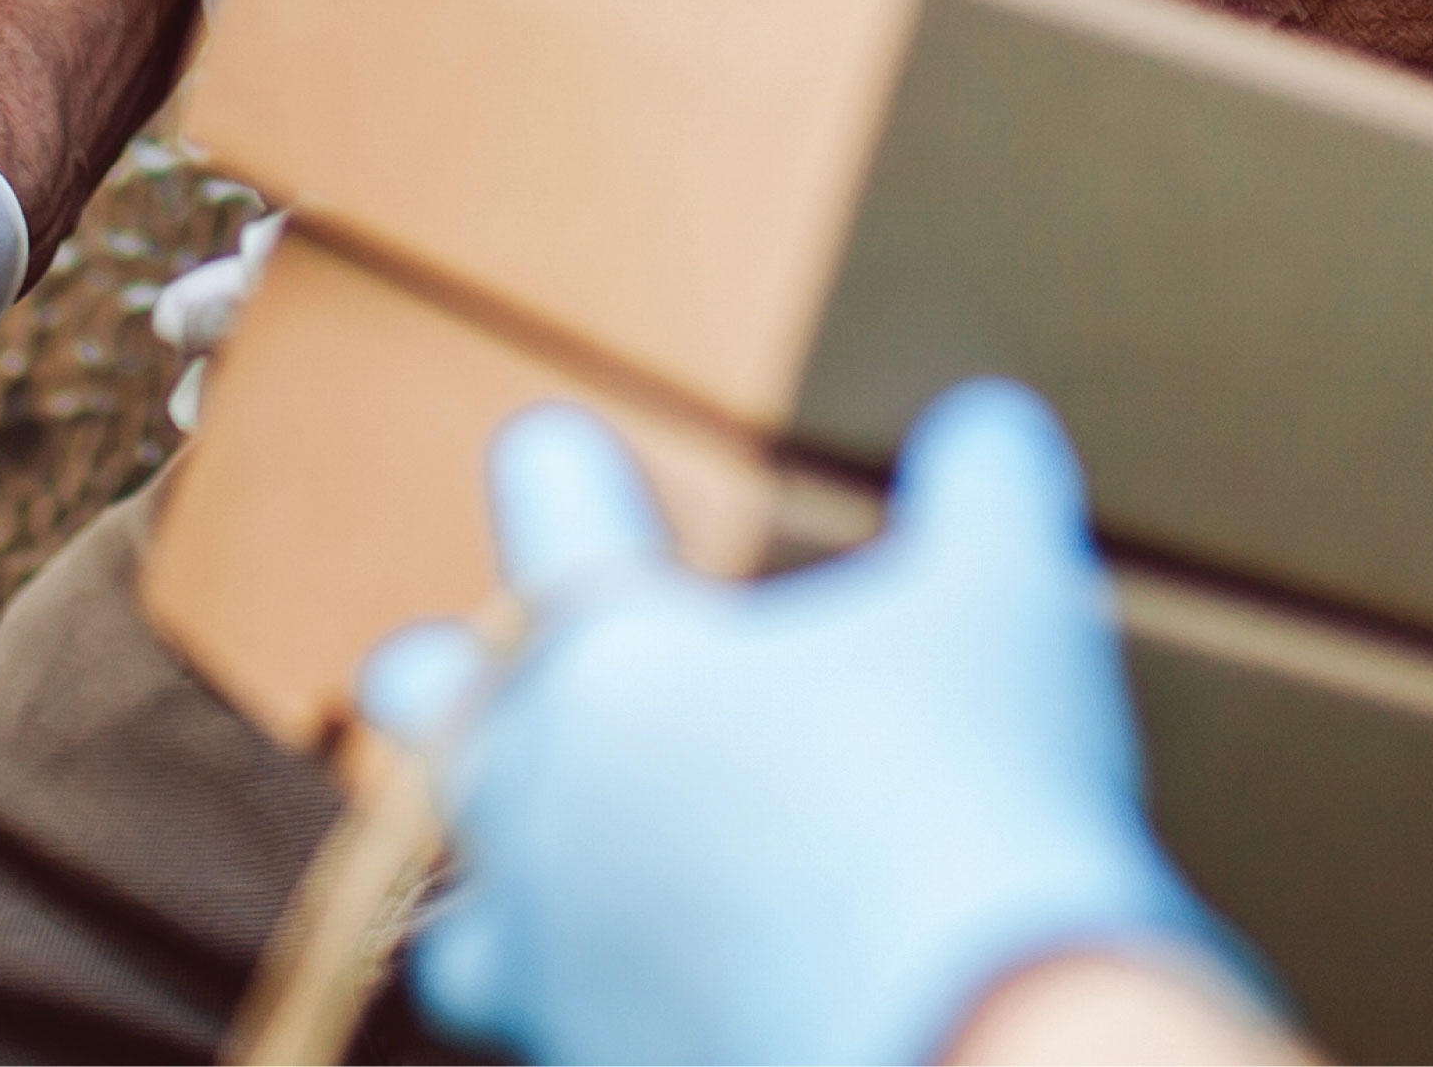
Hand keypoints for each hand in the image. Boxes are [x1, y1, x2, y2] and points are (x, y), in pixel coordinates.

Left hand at [369, 382, 1266, 1066]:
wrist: (966, 1052)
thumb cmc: (966, 796)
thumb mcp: (1008, 600)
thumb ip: (985, 490)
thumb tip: (987, 428)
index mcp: (612, 656)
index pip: (548, 505)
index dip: (562, 469)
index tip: (559, 453)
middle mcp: (545, 805)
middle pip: (424, 705)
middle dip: (437, 677)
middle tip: (436, 661)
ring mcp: (559, 966)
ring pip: (458, 925)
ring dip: (490, 894)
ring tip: (527, 892)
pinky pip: (567, 1042)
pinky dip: (602, 1015)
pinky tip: (669, 1000)